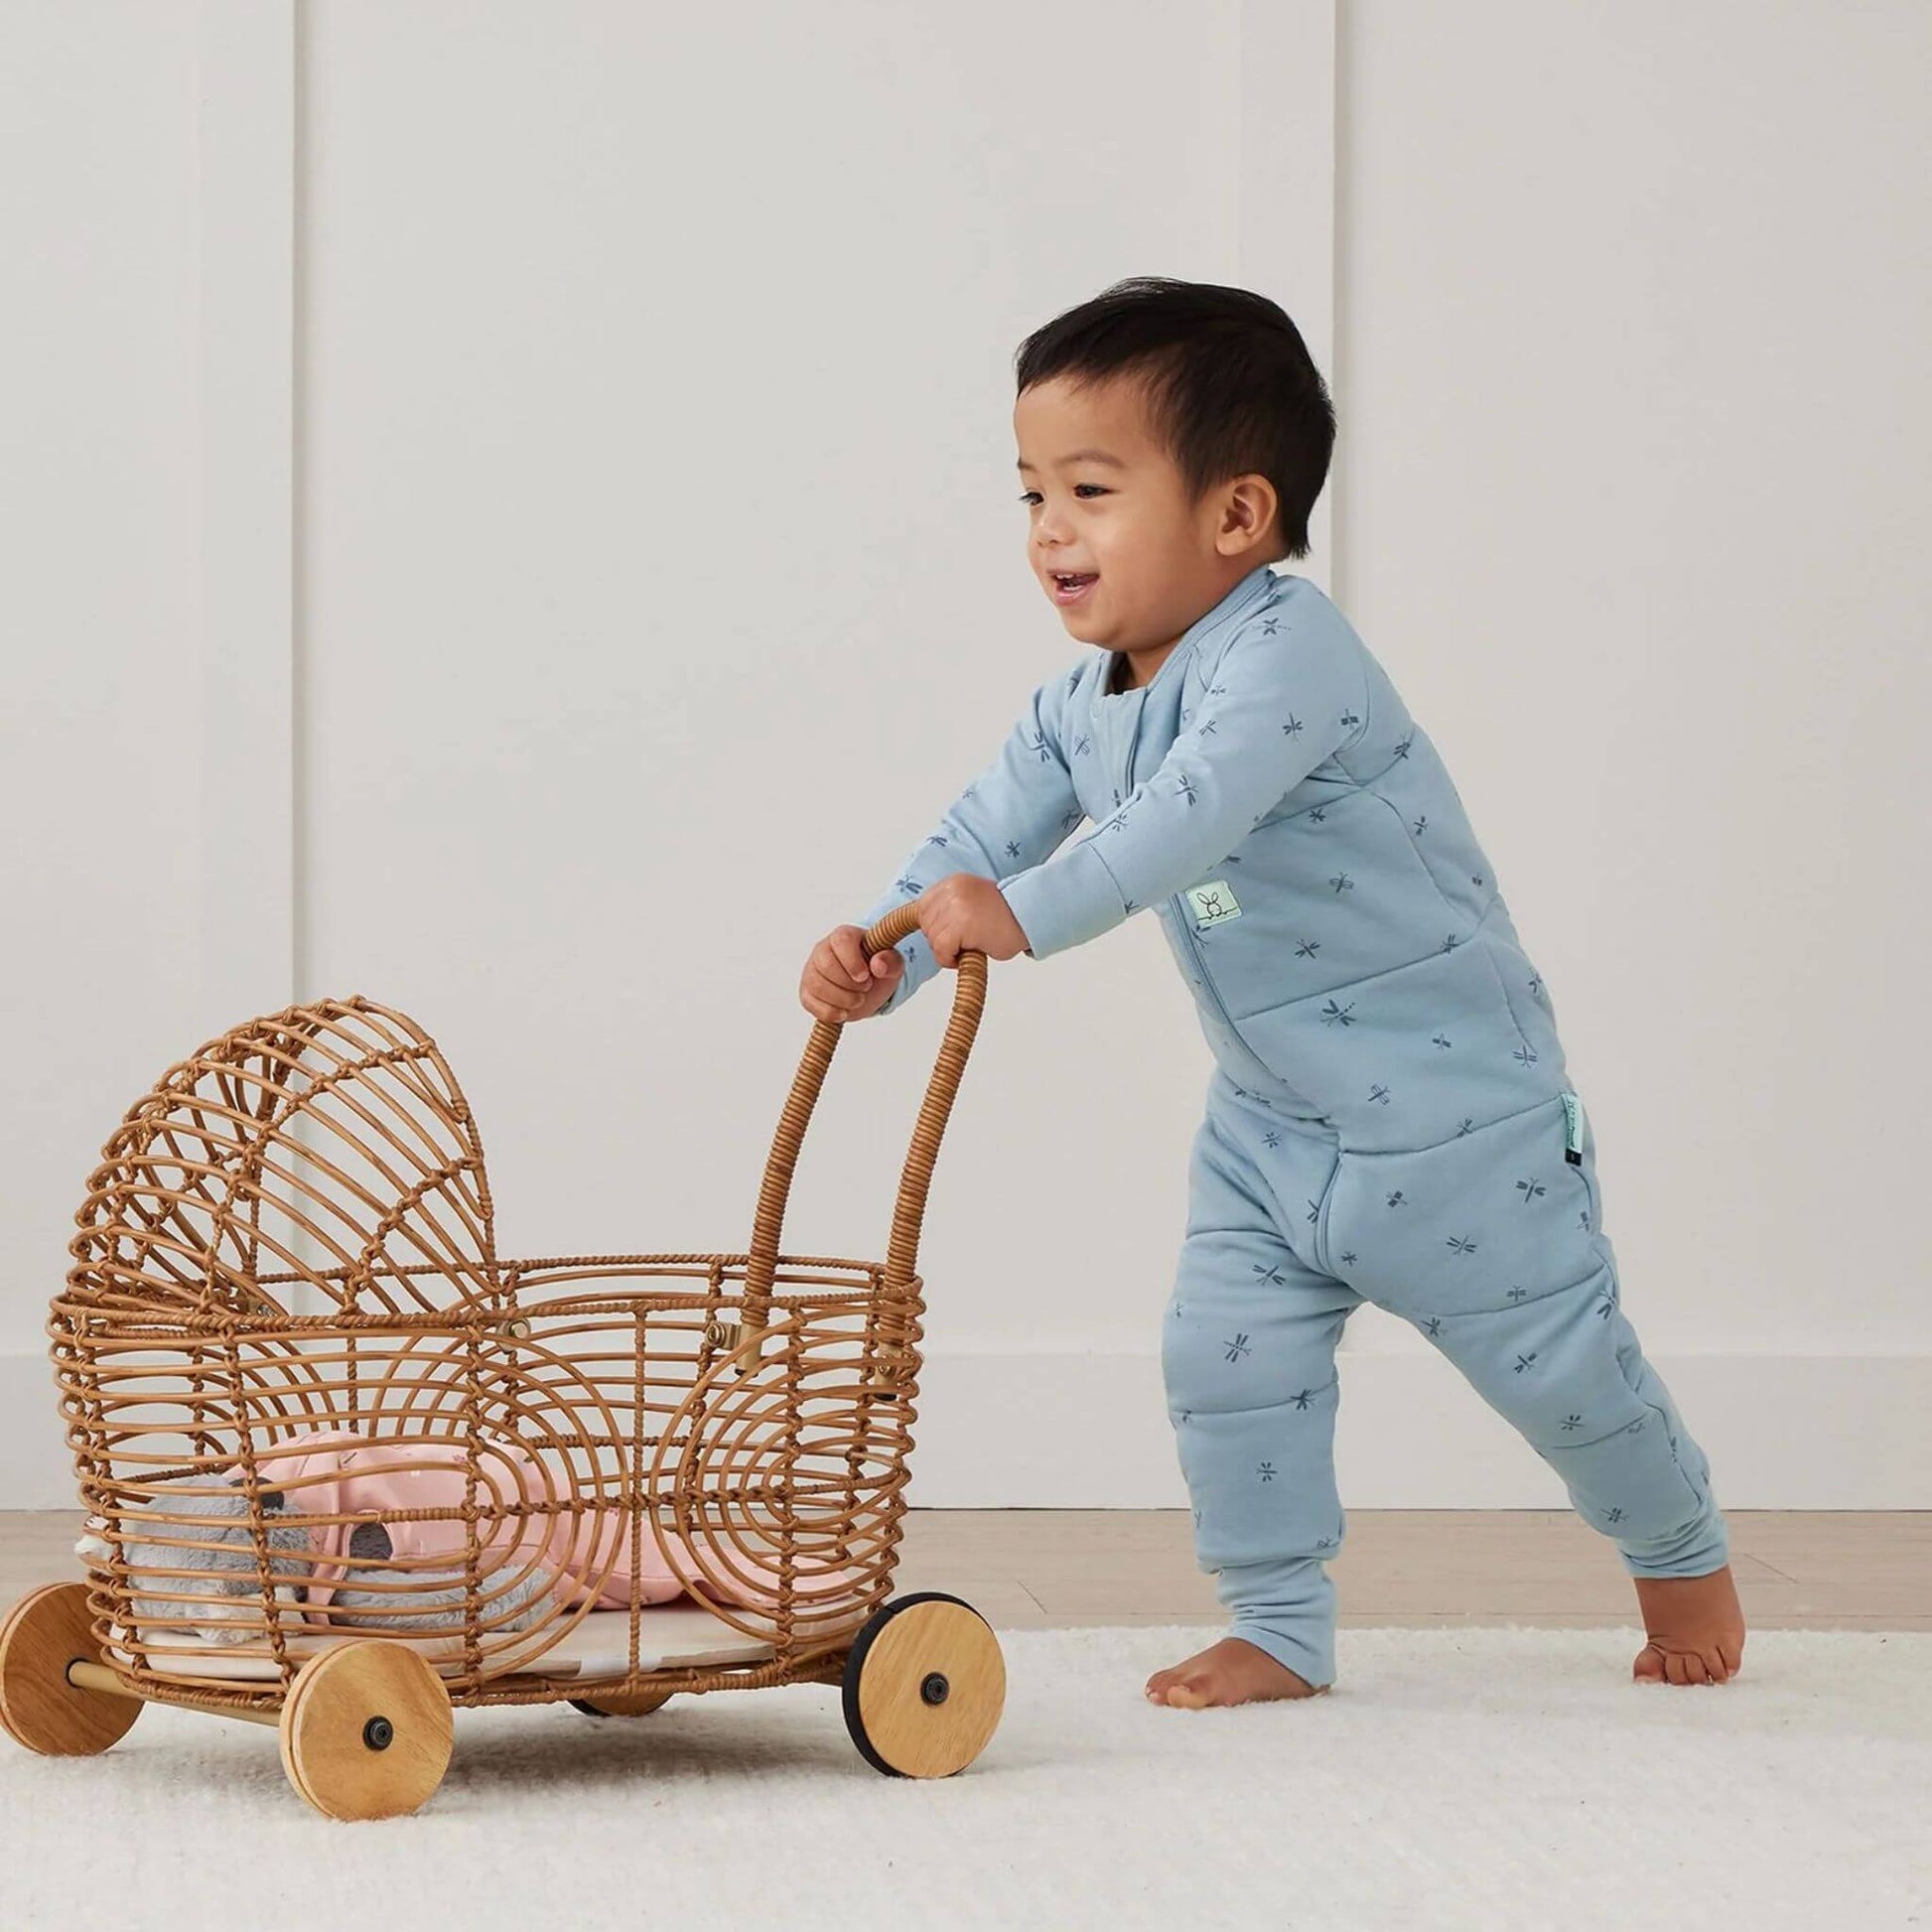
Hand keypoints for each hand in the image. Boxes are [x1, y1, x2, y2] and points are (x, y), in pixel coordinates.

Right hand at [800, 924, 904, 1024]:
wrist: (868, 987)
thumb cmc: (877, 969)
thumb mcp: (893, 965)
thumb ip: (891, 961)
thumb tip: (878, 965)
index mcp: (844, 936)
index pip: (842, 941)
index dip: (853, 961)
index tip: (866, 976)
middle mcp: (823, 950)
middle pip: (826, 964)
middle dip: (849, 984)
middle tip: (866, 989)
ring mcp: (812, 971)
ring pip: (816, 984)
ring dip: (841, 999)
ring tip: (858, 1000)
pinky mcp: (807, 992)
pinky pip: (810, 1002)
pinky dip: (830, 1012)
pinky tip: (844, 1012)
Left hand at [911, 874, 1029, 969]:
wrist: (1030, 917)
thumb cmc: (1006, 915)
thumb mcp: (972, 899)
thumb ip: (951, 907)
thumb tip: (927, 925)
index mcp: (953, 883)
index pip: (923, 906)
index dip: (932, 925)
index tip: (944, 934)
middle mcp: (952, 891)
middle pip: (925, 923)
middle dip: (940, 938)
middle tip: (963, 942)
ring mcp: (955, 907)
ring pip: (932, 938)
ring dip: (946, 949)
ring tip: (968, 947)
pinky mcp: (961, 926)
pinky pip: (941, 949)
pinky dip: (949, 959)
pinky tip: (966, 955)